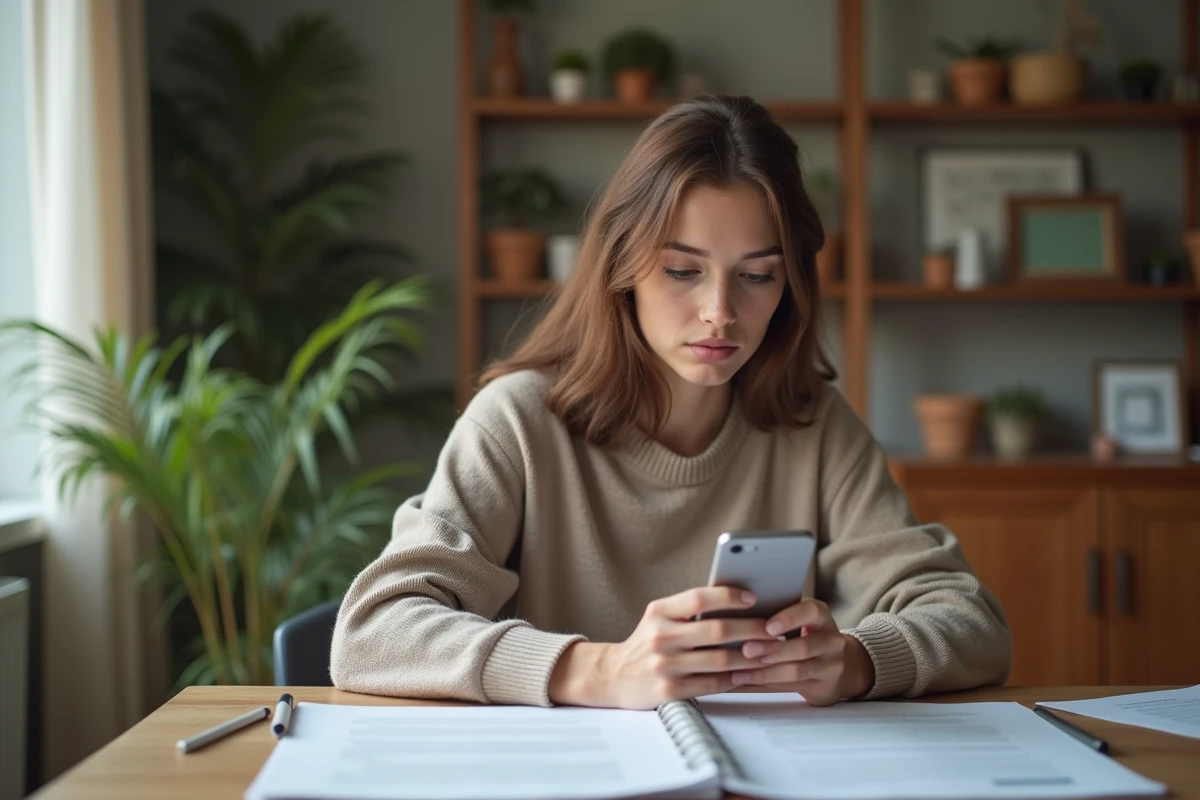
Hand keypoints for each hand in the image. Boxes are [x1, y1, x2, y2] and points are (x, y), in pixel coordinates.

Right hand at [548, 587, 779, 708]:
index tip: (753, 597)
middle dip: (752, 629)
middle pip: (716, 630)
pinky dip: (734, 679)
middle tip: (775, 630)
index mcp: (659, 612)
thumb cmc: (646, 643)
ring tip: (770, 653)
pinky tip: (749, 673)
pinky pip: (711, 684)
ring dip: (750, 657)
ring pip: (719, 660)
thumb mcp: (659, 617)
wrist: (613, 675)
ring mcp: (664, 666)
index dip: (728, 596)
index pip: (699, 597)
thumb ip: (689, 610)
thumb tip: (739, 604)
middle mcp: (660, 636)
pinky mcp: (669, 692)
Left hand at [732, 598, 874, 704]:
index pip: (811, 612)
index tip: (768, 626)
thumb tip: (736, 615)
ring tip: (741, 670)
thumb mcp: (799, 622)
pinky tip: (748, 680)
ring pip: (797, 670)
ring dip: (766, 671)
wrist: (837, 666)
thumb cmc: (805, 636)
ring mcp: (832, 665)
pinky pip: (794, 685)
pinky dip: (768, 682)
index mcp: (822, 616)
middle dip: (771, 649)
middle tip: (746, 650)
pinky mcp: (825, 686)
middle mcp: (832, 640)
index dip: (789, 618)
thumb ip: (775, 618)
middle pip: (803, 646)